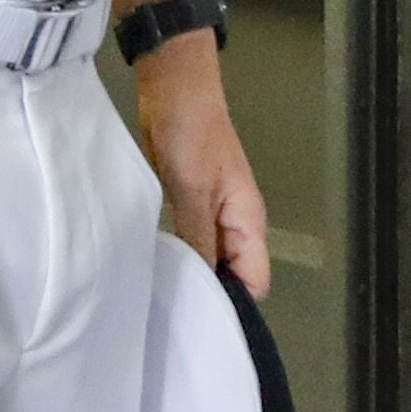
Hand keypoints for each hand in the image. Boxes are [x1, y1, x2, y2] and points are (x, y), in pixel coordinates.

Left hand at [137, 39, 273, 293]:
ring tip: (159, 297)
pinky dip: (178, 254)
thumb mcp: (194, 193)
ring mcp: (213, 214)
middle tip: (171, 316)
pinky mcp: (191, 204)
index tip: (199, 321)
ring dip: (190, 274)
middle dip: (209, 293)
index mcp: (248, 221)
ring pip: (210, 259)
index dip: (234, 303)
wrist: (175, 90)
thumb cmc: (190, 137)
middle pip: (233, 274)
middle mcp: (236, 224)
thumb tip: (204, 288)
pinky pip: (191, 241)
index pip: (255, 280)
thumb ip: (201, 242)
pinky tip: (155, 267)